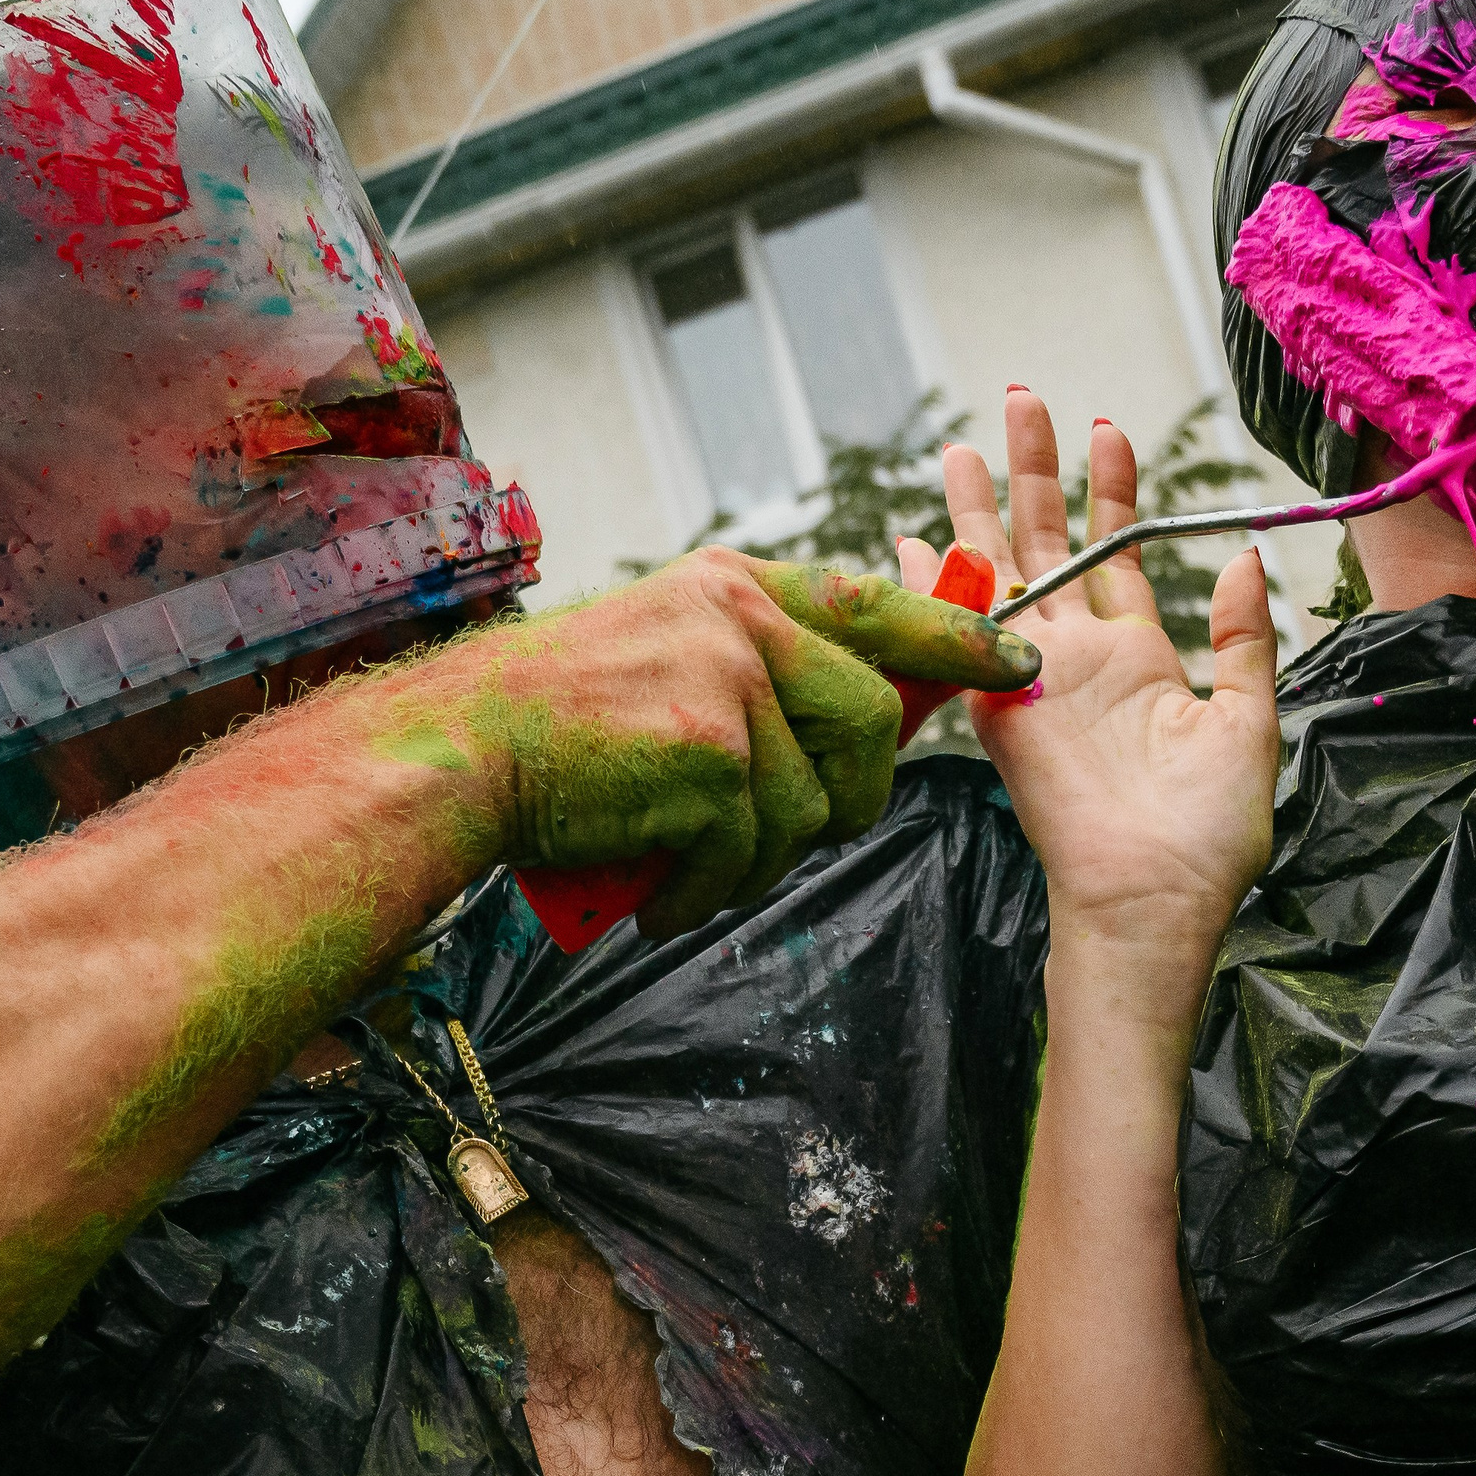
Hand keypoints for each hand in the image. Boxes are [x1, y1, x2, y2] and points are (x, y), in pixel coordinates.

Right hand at [397, 547, 1037, 935]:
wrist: (459, 753)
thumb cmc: (554, 722)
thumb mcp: (666, 653)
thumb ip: (755, 668)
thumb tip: (855, 719)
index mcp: (735, 586)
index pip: (874, 601)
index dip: (953, 637)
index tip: (1017, 658)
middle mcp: (739, 621)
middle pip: (871, 721)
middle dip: (856, 794)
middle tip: (806, 828)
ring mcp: (726, 684)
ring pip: (811, 803)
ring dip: (758, 859)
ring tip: (689, 865)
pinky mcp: (709, 758)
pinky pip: (750, 850)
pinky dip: (706, 889)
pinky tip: (655, 889)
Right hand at [898, 391, 1279, 946]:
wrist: (1154, 898)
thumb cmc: (1210, 833)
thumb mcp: (1249, 720)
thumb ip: (1242, 638)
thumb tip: (1240, 557)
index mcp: (1143, 658)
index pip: (1119, 551)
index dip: (1111, 489)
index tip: (1105, 427)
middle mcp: (1080, 657)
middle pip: (1050, 541)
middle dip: (1035, 470)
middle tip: (1023, 399)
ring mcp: (1032, 676)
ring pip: (1001, 571)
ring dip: (978, 507)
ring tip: (964, 442)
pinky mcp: (996, 703)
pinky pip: (959, 632)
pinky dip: (930, 583)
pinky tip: (907, 533)